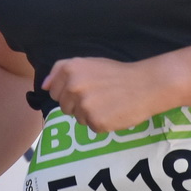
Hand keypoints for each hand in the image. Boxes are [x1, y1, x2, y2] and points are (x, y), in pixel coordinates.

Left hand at [42, 56, 166, 133]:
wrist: (145, 85)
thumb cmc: (117, 74)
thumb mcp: (89, 63)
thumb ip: (62, 70)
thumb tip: (44, 86)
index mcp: (70, 70)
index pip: (53, 91)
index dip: (69, 92)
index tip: (85, 89)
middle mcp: (73, 87)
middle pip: (64, 106)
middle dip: (79, 104)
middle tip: (100, 97)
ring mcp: (84, 106)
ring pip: (77, 118)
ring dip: (90, 115)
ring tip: (108, 104)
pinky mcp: (95, 122)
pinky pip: (92, 127)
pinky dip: (102, 123)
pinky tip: (113, 112)